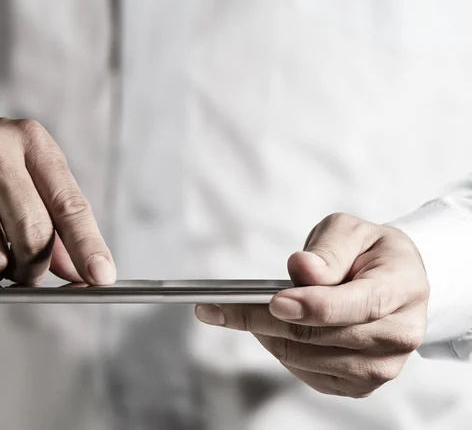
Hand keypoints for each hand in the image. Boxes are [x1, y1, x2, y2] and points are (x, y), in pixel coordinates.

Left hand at [195, 213, 428, 397]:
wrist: (394, 281)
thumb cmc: (370, 252)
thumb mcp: (352, 230)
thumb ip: (329, 249)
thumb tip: (302, 270)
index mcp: (401, 289)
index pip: (353, 306)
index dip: (311, 305)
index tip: (273, 299)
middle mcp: (397, 336)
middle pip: (319, 337)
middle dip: (262, 318)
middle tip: (215, 306)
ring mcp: (379, 367)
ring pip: (304, 358)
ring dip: (264, 332)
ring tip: (238, 309)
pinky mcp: (357, 385)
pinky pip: (304, 372)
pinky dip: (278, 348)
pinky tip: (268, 326)